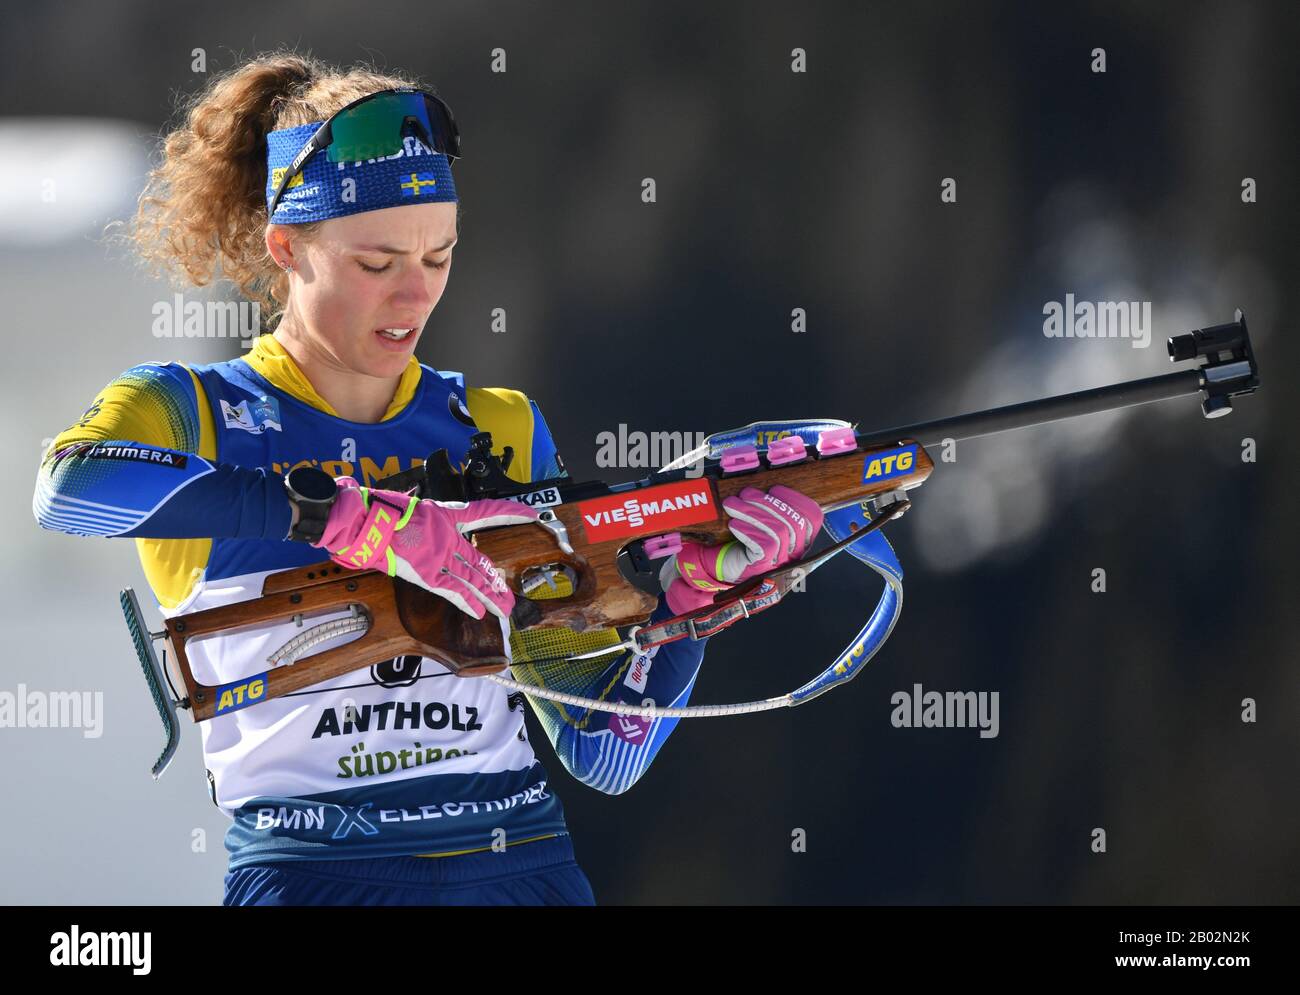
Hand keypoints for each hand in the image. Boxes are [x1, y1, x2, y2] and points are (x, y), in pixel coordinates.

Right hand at [314, 477, 538, 621]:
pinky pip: (452, 590)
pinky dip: (467, 602)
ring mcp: (441, 555)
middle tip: (510, 596)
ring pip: (473, 578)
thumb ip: (427, 521)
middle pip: (480, 561)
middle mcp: (449, 536)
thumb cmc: (383, 512)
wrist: (366, 522)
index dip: (508, 511)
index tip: (530, 512)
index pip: (486, 512)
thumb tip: (429, 528)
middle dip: (496, 581)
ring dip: (490, 595)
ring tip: (505, 609)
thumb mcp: (413, 508)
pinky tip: (480, 612)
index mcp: (447, 515)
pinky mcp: (428, 572)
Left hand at [658, 484, 823, 614]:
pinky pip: (765, 545)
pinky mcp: (764, 569)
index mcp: (798, 539)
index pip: (812, 517)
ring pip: (778, 531)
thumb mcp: (755, 523)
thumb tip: (763, 486)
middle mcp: (795, 553)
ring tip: (732, 504)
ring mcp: (781, 563)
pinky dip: (748, 530)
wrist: (719, 571)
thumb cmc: (738, 543)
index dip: (796, 499)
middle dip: (766, 502)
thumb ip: (766, 509)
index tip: (774, 488)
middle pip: (793, 521)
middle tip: (744, 494)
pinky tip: (734, 525)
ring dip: (752, 512)